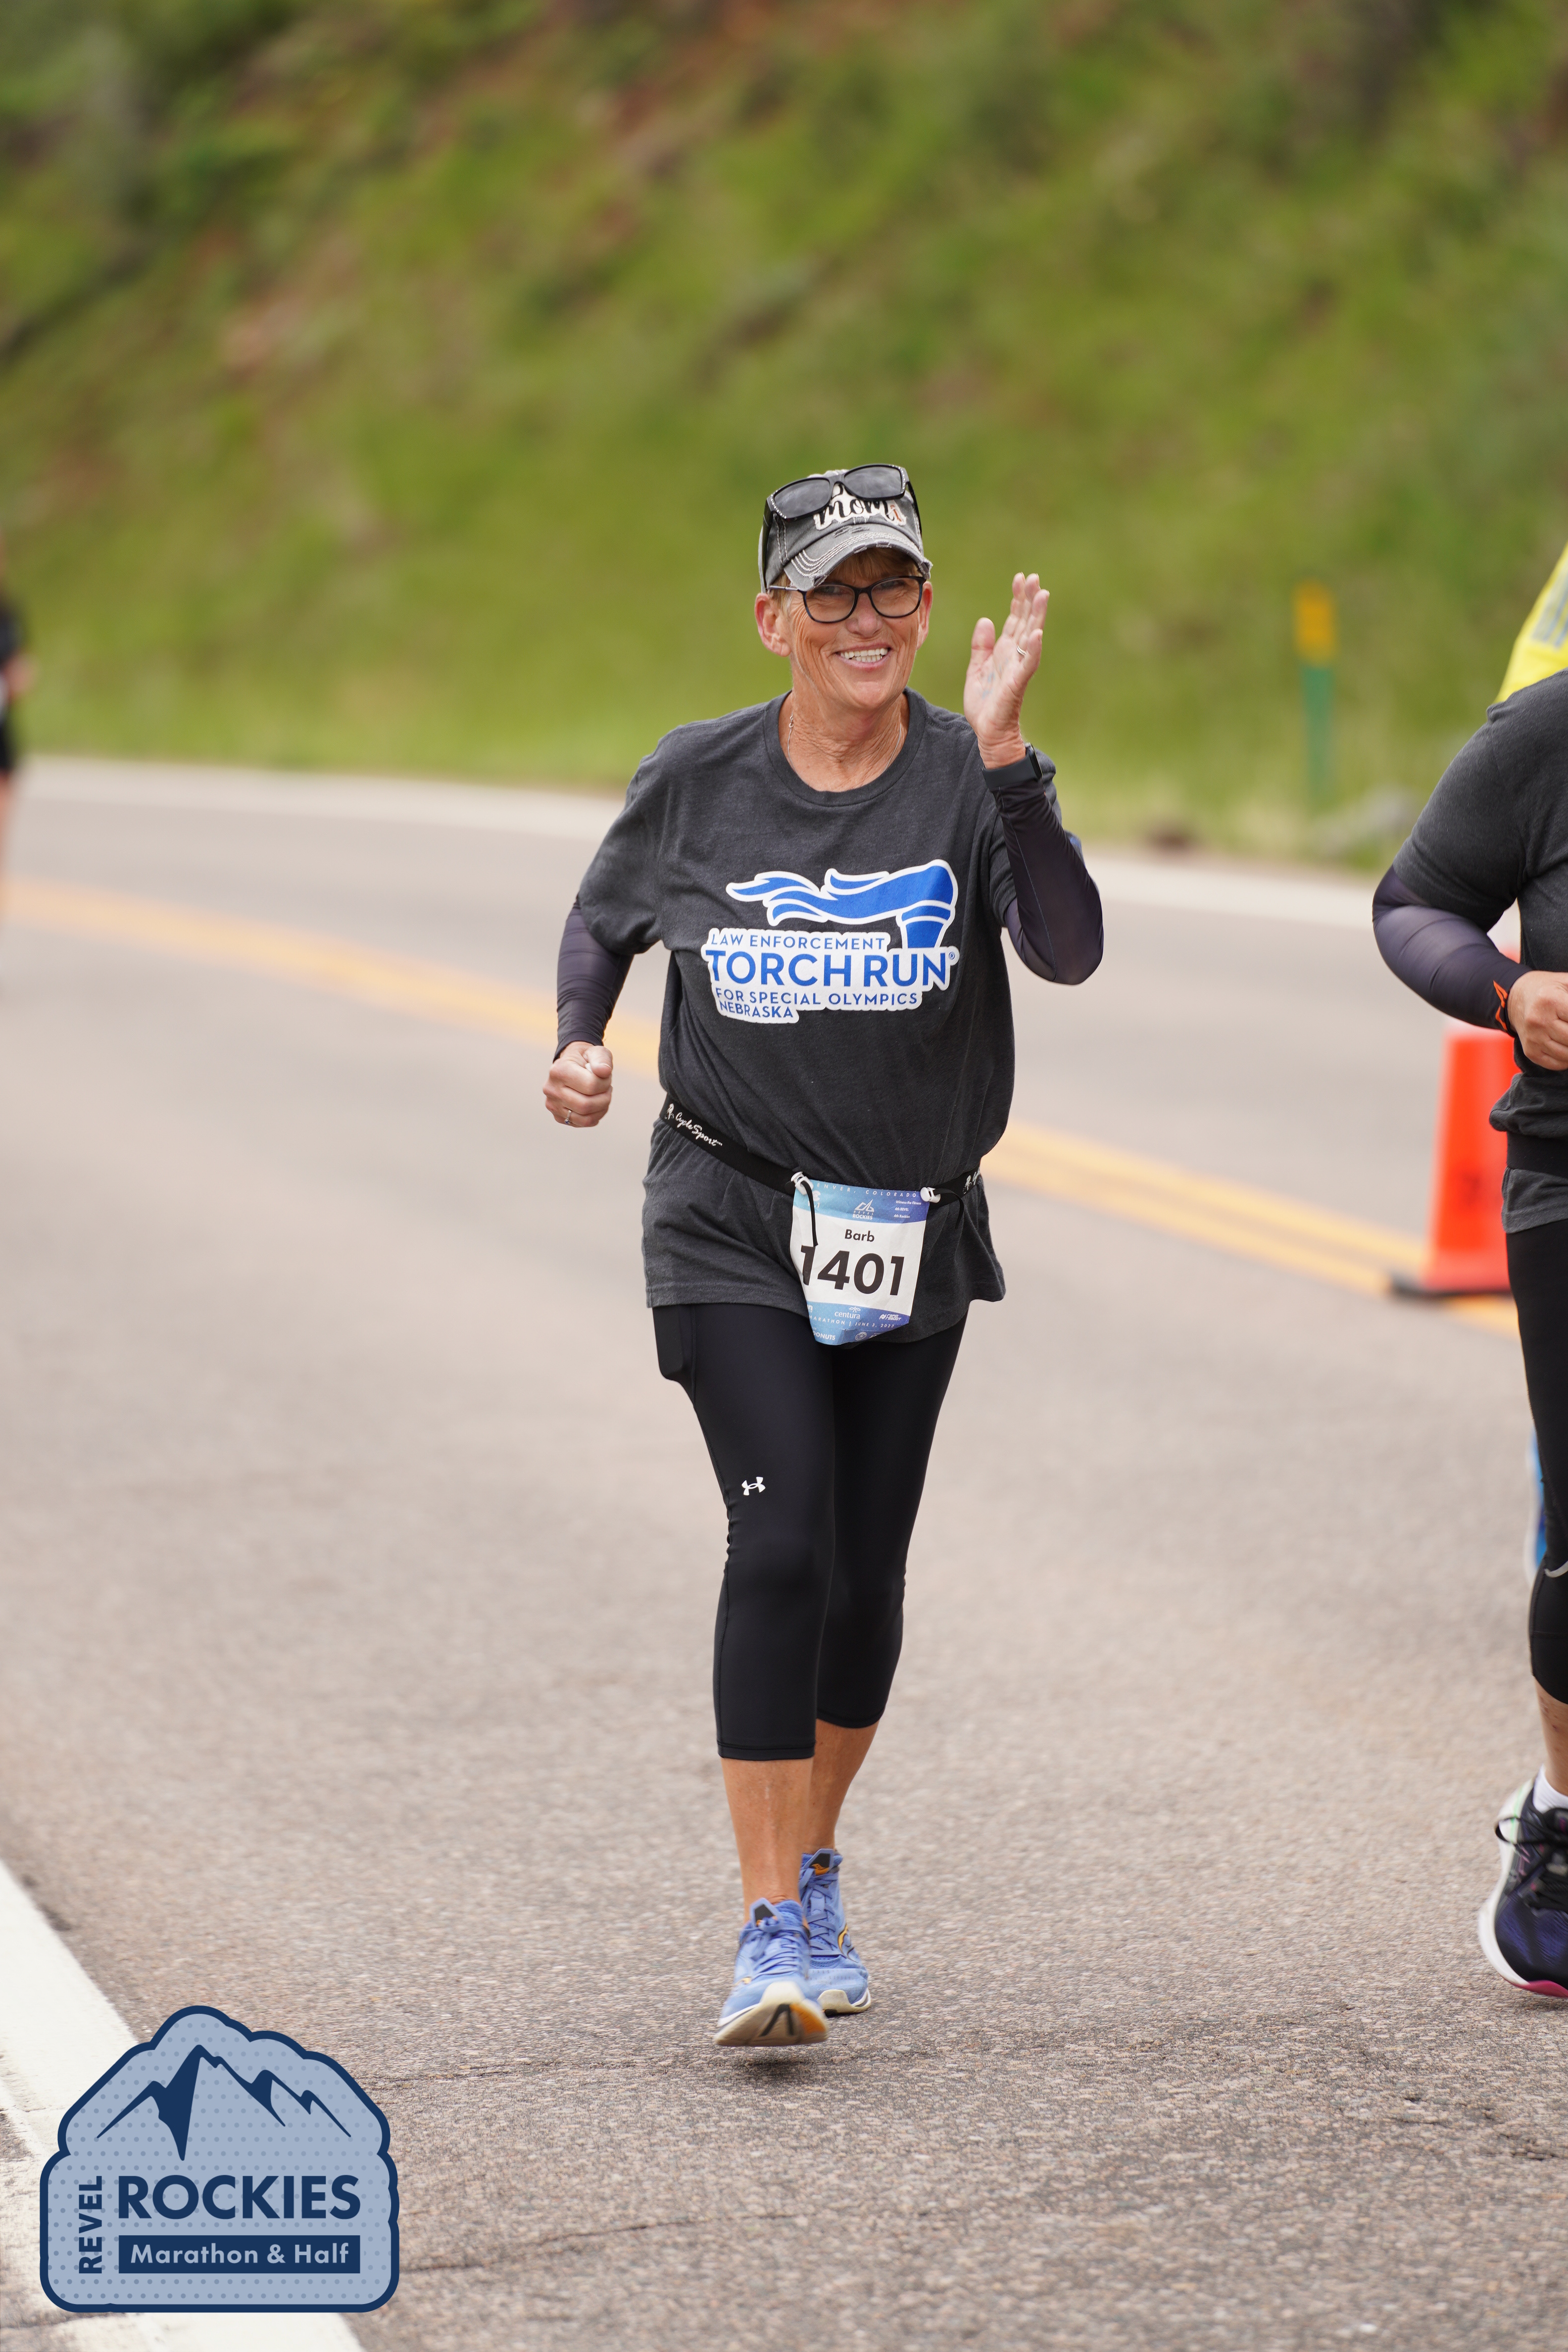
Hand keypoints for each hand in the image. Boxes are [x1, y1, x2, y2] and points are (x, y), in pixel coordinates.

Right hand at [543, 1041, 613, 1126]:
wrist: (572, 1066)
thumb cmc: (586, 1059)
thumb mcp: (597, 1052)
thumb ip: (602, 1059)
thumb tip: (604, 1071)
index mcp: (559, 1071)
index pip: (591, 1086)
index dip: (605, 1082)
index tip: (605, 1076)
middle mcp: (551, 1089)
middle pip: (586, 1105)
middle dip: (604, 1098)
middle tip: (607, 1088)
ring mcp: (552, 1105)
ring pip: (585, 1118)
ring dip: (601, 1109)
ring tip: (603, 1097)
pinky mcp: (557, 1116)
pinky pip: (582, 1123)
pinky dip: (595, 1116)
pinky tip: (596, 1105)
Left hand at [963, 572, 1048, 767]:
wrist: (988, 732)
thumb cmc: (985, 703)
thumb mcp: (976, 668)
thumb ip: (981, 645)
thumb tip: (986, 620)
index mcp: (1004, 650)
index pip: (1014, 618)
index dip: (1018, 599)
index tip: (1020, 578)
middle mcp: (1014, 656)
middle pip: (1025, 621)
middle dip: (1029, 599)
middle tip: (1034, 577)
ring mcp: (1017, 668)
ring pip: (1030, 637)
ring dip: (1037, 616)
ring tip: (1042, 595)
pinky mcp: (1016, 684)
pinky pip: (1026, 665)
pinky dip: (1032, 649)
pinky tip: (1036, 634)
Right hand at [1508, 971, 1567, 1069]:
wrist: (1515, 998)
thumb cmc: (1548, 990)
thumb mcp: (1566, 982)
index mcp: (1551, 1000)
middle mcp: (1539, 1021)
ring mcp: (1533, 1038)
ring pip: (1566, 1054)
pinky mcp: (1530, 1051)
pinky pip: (1555, 1063)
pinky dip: (1567, 1060)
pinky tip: (1567, 1048)